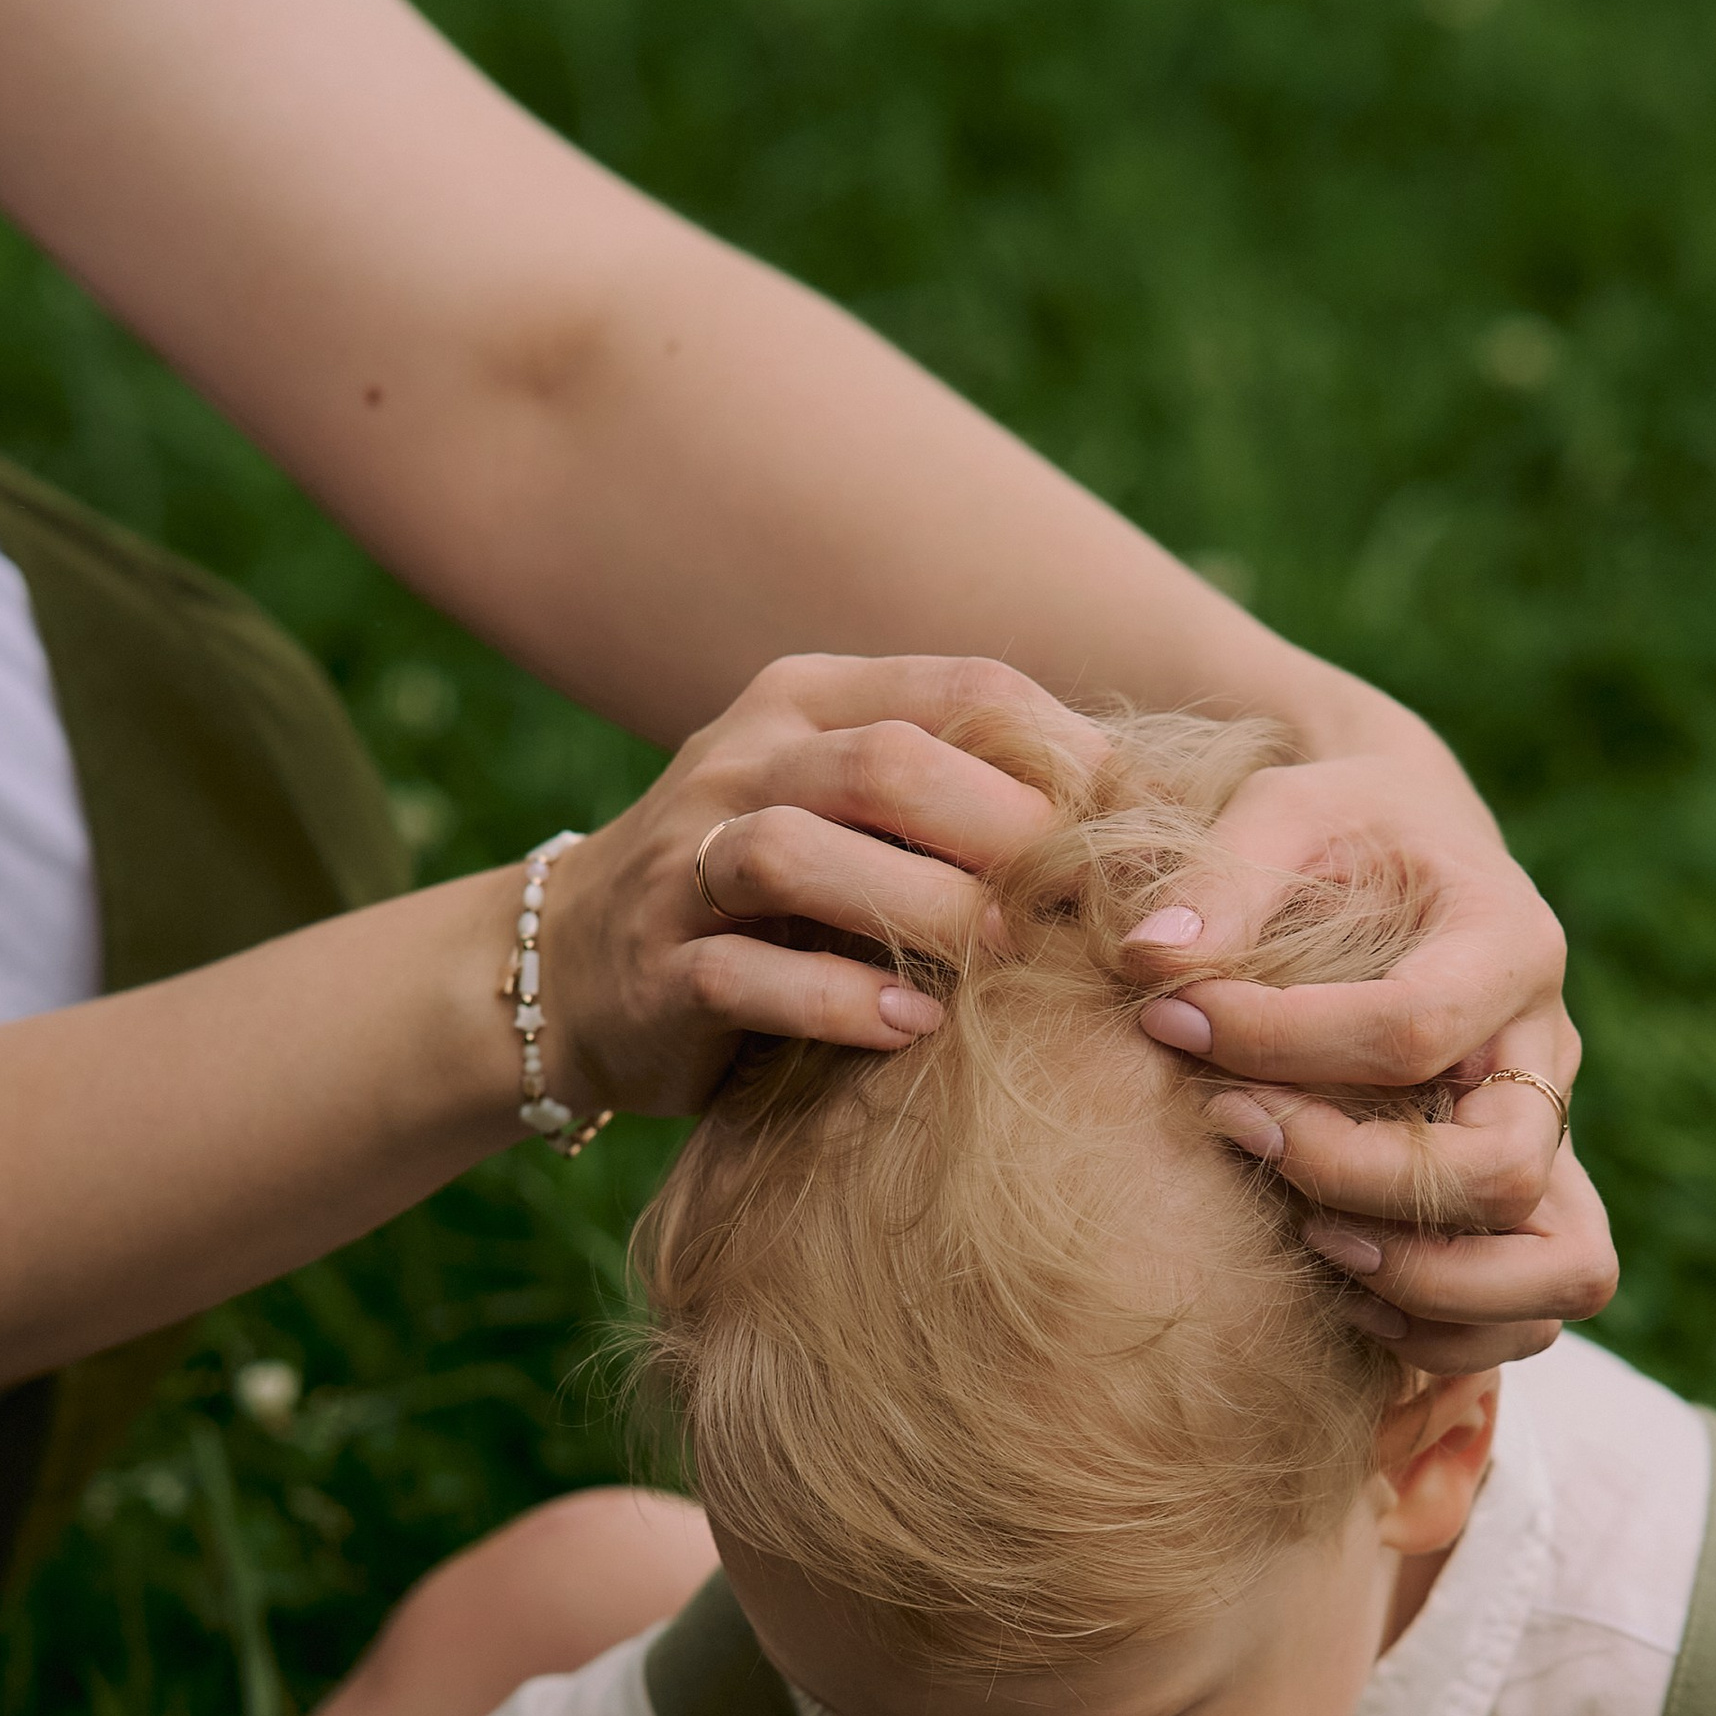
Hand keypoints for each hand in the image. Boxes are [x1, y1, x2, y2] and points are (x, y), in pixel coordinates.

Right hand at [536, 654, 1093, 1117]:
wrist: (570, 967)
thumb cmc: (766, 896)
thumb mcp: (853, 814)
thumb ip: (960, 796)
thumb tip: (1145, 821)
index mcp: (809, 701)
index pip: (962, 688)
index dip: (1067, 754)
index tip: (1138, 833)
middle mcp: (742, 761)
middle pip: (885, 762)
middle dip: (998, 830)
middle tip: (1076, 903)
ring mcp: (685, 864)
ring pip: (799, 855)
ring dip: (918, 908)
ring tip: (1001, 962)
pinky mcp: (656, 969)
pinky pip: (743, 976)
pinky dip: (836, 1001)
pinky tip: (911, 1028)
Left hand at [1111, 723, 1614, 1369]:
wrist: (1409, 852)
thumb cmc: (1344, 830)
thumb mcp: (1288, 807)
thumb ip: (1225, 874)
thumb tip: (1154, 966)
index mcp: (1507, 941)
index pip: (1412, 1027)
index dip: (1283, 1044)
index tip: (1173, 1021)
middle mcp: (1546, 1052)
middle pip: (1503, 1170)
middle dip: (1356, 1178)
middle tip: (1238, 1132)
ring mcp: (1548, 1135)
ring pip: (1558, 1268)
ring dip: (1424, 1283)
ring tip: (1308, 1242)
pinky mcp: (1527, 1197)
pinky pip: (1536, 1309)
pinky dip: (1446, 1329)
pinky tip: (1339, 1285)